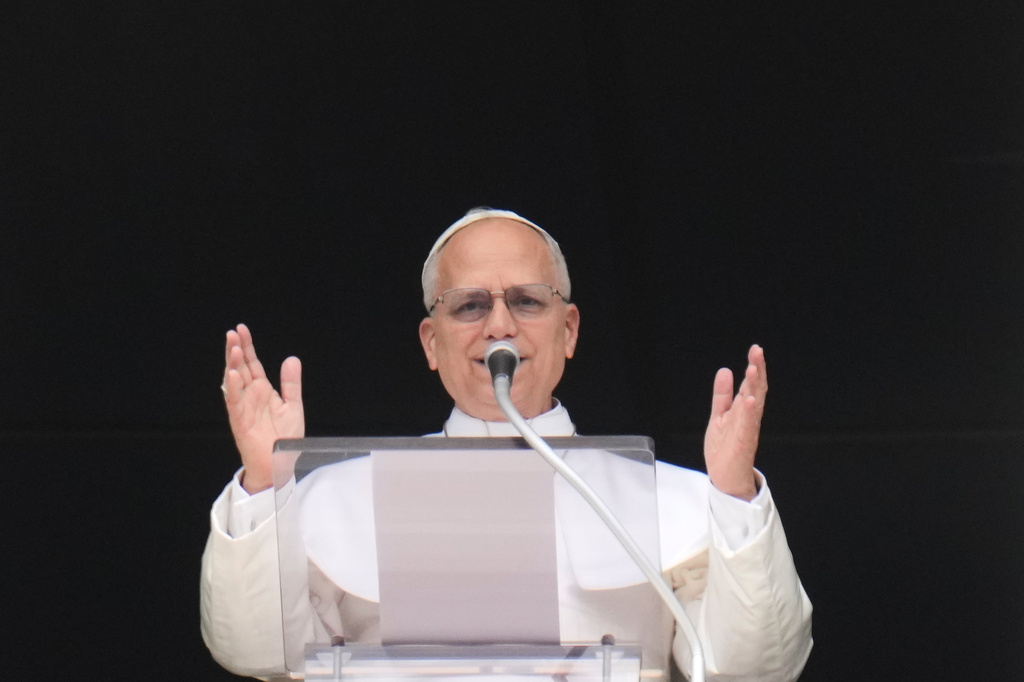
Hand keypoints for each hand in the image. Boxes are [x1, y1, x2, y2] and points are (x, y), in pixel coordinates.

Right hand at [222, 324, 303, 492]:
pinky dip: (233, 388)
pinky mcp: (240, 421)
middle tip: (232, 333)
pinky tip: (233, 374)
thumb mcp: (293, 405)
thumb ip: (291, 383)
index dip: (247, 347)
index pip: (252, 364)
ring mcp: (243, 408)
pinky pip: (235, 402)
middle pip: (241, 368)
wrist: (280, 464)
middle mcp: (251, 396)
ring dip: (232, 365)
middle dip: (236, 350)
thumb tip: (291, 359)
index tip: (241, 330)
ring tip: (233, 347)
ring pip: (234, 382)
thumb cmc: (285, 438)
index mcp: (263, 391)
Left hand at [703, 344, 765, 500]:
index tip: (755, 349)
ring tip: (753, 369)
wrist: (726, 479)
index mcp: (743, 410)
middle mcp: (748, 418)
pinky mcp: (742, 444)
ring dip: (754, 387)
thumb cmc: (725, 448)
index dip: (754, 367)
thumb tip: (725, 370)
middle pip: (756, 390)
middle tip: (757, 352)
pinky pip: (747, 426)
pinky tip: (749, 399)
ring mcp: (746, 430)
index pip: (751, 385)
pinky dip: (749, 412)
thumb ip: (722, 395)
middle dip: (757, 371)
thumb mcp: (719, 415)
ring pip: (753, 405)